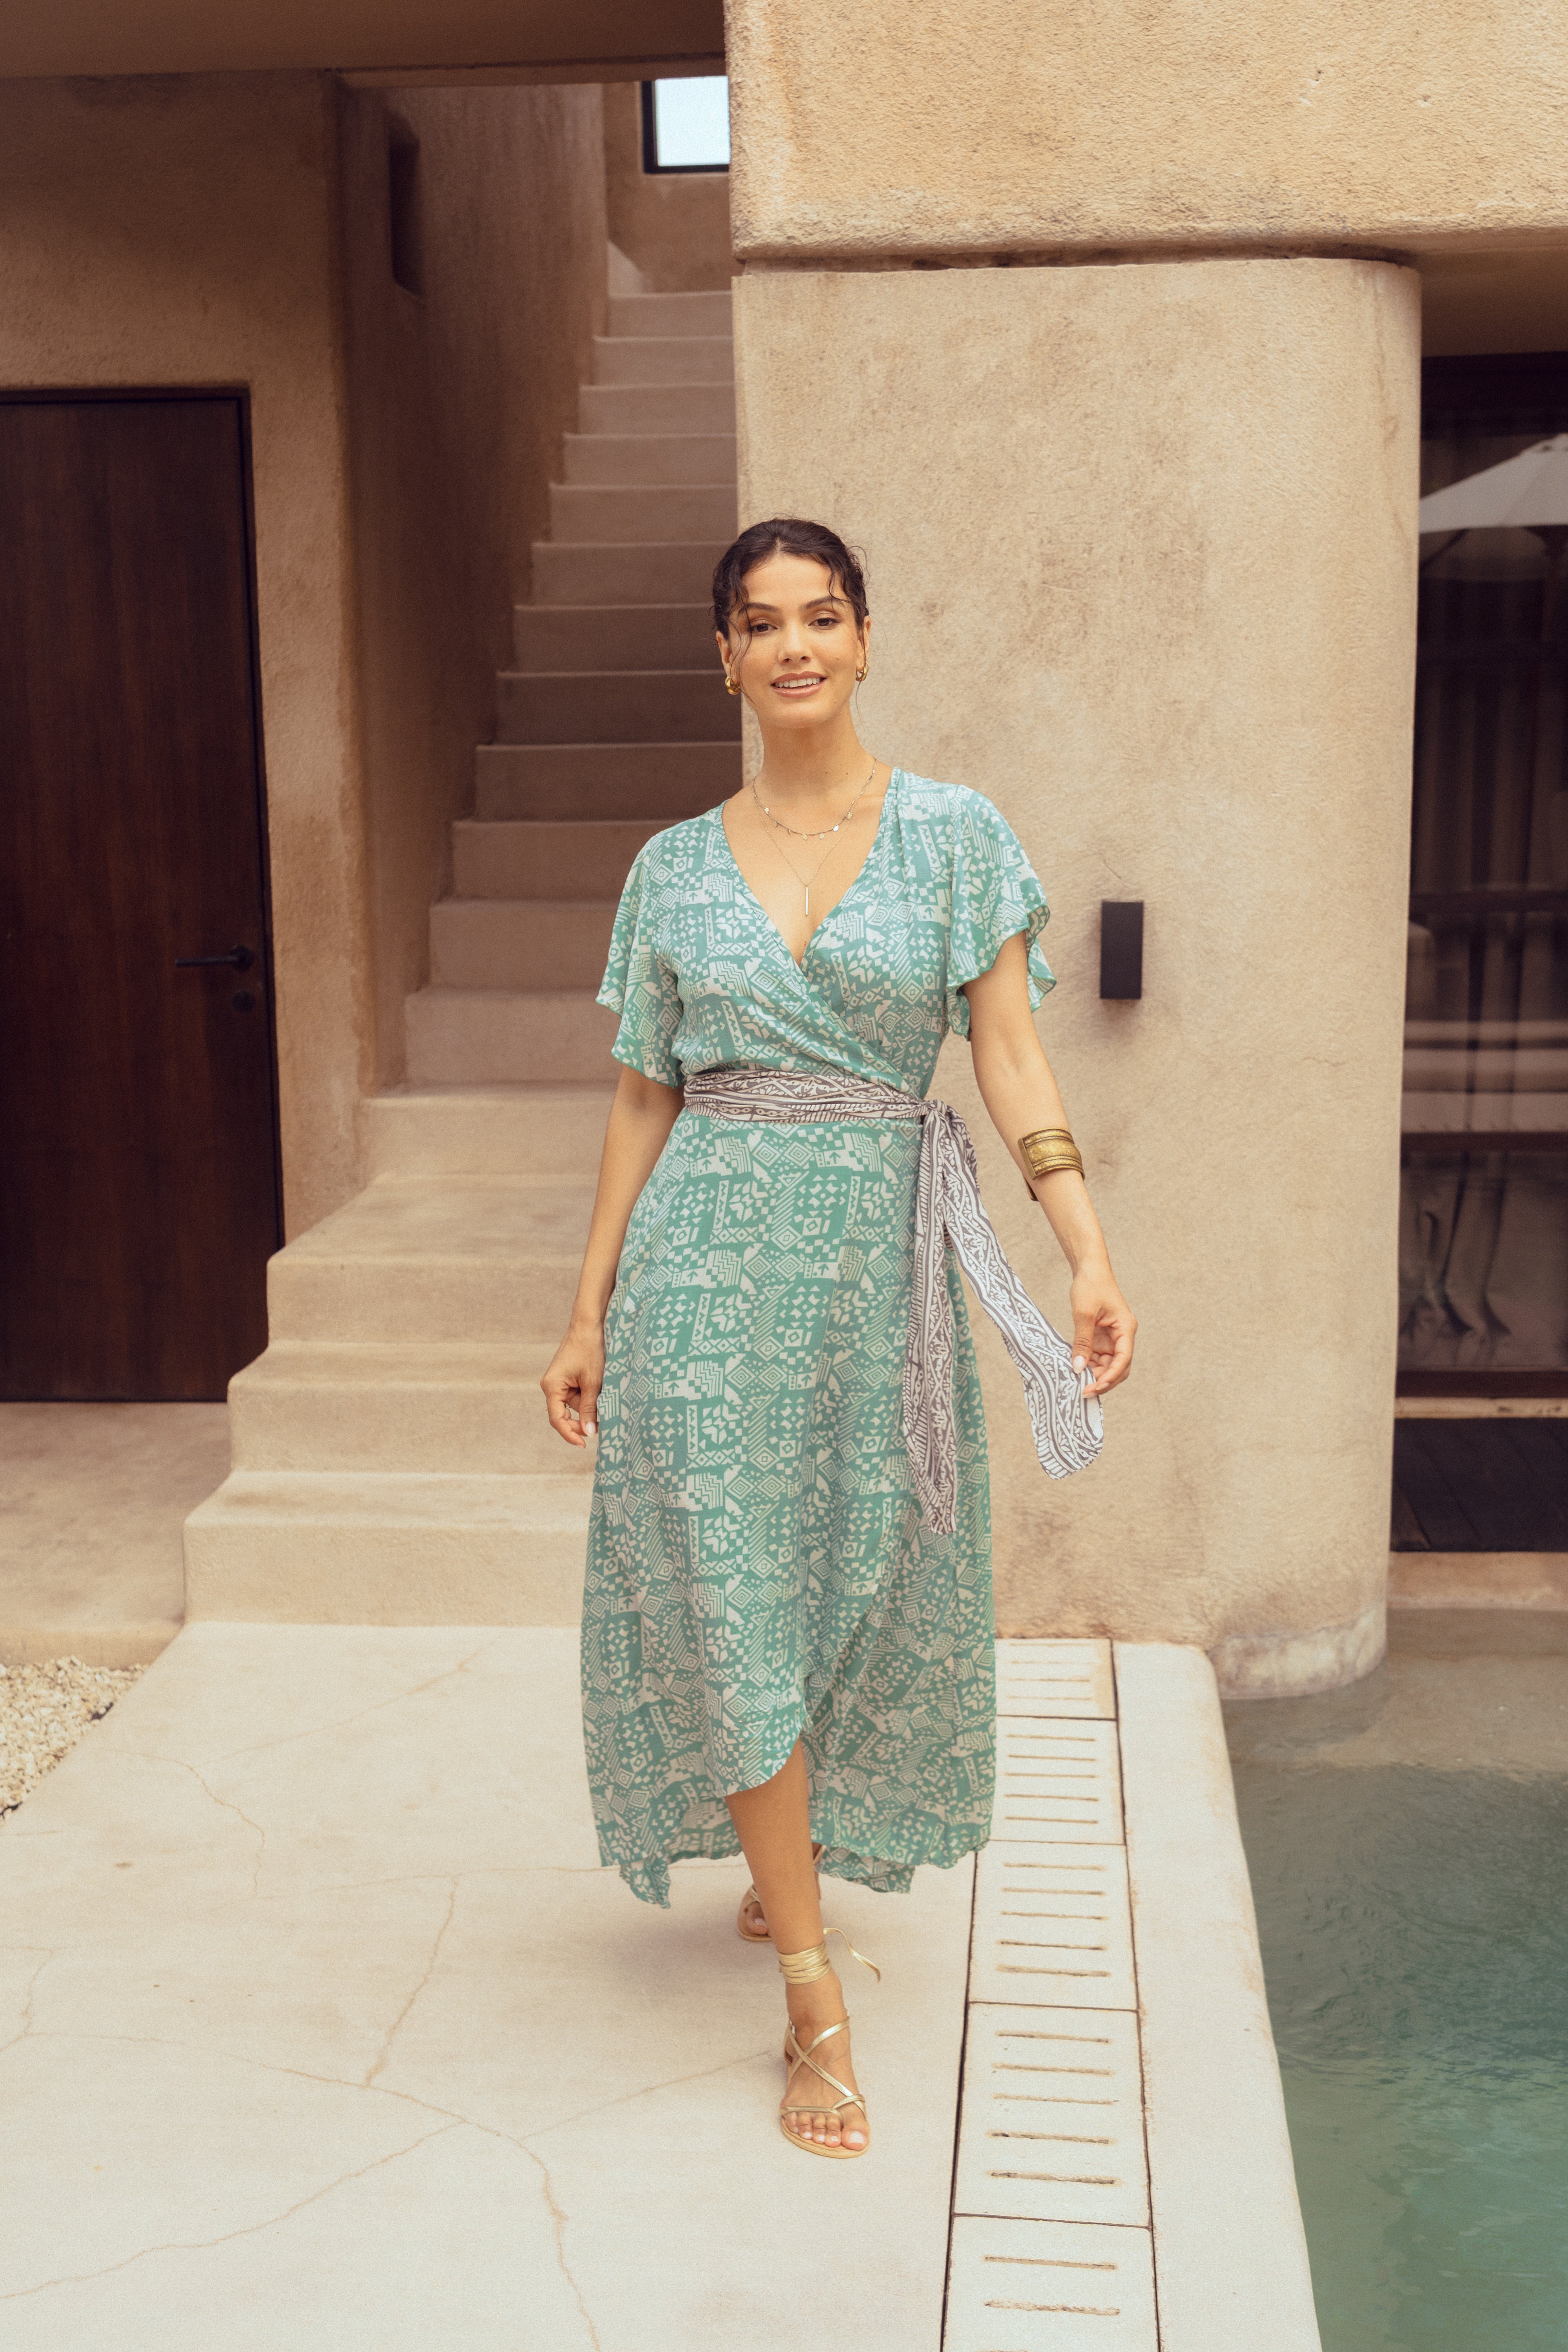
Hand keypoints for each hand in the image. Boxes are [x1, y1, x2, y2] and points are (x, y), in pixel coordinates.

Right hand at [540, 1322, 605, 1446]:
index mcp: (551, 1387)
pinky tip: (600, 1392)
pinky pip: (577, 1394)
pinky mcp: (567, 1377)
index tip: (584, 1444)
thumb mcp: (593, 1382)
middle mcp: (551, 1386)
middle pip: (565, 1413)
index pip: (557, 1419)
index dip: (570, 1434)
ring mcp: (558, 1381)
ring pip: (574, 1404)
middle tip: (601, 1425)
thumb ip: (589, 1408)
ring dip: (589, 1406)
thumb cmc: (590, 1350)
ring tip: (604, 1396)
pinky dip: (588, 1397)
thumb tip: (589, 1432)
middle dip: (582, 1420)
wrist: (588, 1325)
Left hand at [1069, 1271, 1135, 1398]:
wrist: (1089, 1270)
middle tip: (1084, 1392)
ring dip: (1095, 1376)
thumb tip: (1078, 1368)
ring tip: (1077, 1384)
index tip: (1095, 1387)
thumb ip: (1082, 1341)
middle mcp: (1122, 1336)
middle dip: (1103, 1381)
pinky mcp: (1101, 1339)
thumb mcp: (1084, 1313)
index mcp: (1126, 1329)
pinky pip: (1097, 1358)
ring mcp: (1112, 1339)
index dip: (1111, 1376)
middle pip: (1118, 1367)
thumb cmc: (1090, 1286)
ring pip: (1107, 1365)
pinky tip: (1076, 1372)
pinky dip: (1088, 1366)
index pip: (1123, 1359)